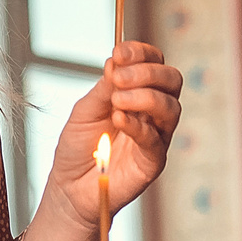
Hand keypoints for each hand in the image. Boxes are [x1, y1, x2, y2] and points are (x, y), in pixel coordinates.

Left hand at [39, 41, 182, 232]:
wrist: (70, 188)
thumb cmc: (78, 148)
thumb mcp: (85, 110)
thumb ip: (104, 88)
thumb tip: (116, 60)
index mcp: (137, 92)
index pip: (154, 62)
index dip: (141, 53)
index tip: (119, 52)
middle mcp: (152, 111)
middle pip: (171, 80)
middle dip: (147, 72)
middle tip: (117, 78)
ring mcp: (157, 136)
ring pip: (171, 107)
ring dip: (145, 97)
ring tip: (117, 101)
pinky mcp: (153, 161)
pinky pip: (155, 139)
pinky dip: (138, 125)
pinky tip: (119, 119)